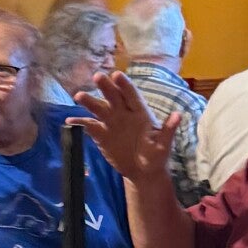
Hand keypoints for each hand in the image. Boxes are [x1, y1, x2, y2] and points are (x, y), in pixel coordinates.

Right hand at [70, 68, 176, 184]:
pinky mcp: (101, 134)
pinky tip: (70, 120)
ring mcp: (111, 123)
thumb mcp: (164, 145)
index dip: (125, 85)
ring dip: (89, 102)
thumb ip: (168, 130)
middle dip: (106, 87)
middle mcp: (123, 113)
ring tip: (79, 96)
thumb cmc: (156, 156)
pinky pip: (89, 126)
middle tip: (98, 76)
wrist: (143, 172)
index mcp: (140, 113)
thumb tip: (178, 115)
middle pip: (113, 97)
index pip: (131, 95)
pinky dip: (80, 123)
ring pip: (99, 108)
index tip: (117, 75)